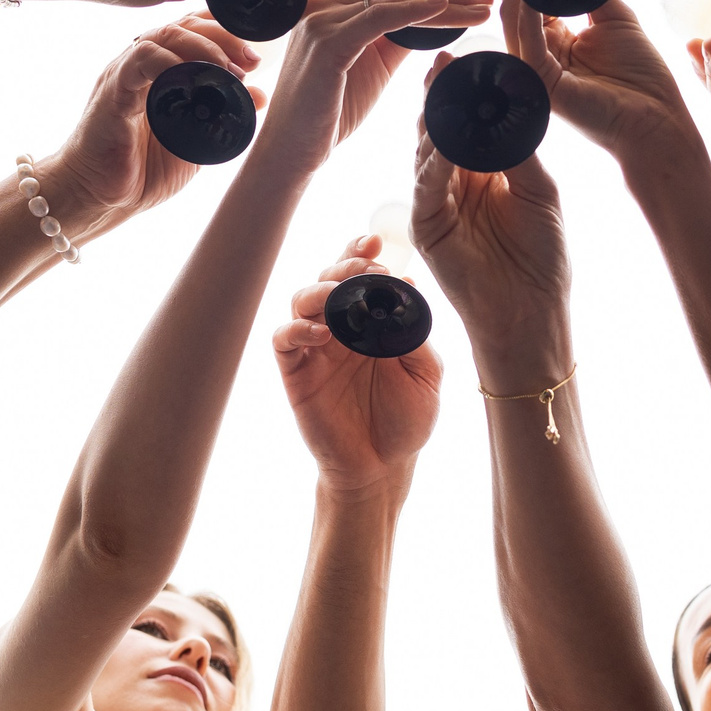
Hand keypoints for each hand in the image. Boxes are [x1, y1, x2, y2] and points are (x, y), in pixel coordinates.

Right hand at [40, 16, 264, 231]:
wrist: (100, 197)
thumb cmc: (143, 167)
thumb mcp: (197, 139)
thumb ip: (225, 115)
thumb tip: (261, 96)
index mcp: (162, 68)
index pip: (194, 29)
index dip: (226, 30)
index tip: (255, 53)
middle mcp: (143, 63)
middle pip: (184, 24)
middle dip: (223, 36)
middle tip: (250, 60)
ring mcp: (125, 72)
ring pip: (164, 34)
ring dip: (202, 47)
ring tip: (228, 71)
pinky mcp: (113, 90)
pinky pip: (140, 60)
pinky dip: (169, 63)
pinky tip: (193, 80)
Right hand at [250, 0, 494, 180]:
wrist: (292, 151)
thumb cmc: (330, 112)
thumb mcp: (372, 65)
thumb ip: (396, 37)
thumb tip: (436, 18)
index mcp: (329, 2)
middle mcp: (320, 1)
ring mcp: (320, 18)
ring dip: (444, 2)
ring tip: (480, 8)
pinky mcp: (326, 41)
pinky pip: (378, 17)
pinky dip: (414, 11)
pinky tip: (443, 8)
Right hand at [271, 236, 440, 498]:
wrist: (383, 468)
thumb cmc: (407, 420)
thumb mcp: (426, 372)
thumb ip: (415, 332)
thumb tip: (408, 289)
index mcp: (372, 319)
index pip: (361, 274)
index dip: (363, 251)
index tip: (377, 241)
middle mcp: (341, 326)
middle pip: (328, 277)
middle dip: (343, 264)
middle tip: (363, 267)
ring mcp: (316, 348)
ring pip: (301, 299)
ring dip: (319, 290)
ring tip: (340, 296)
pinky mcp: (296, 372)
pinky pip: (284, 338)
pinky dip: (297, 328)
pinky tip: (321, 332)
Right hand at [411, 56, 571, 350]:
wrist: (532, 311)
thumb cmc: (543, 256)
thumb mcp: (538, 191)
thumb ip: (517, 150)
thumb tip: (508, 102)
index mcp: (485, 170)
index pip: (471, 122)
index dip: (470, 93)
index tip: (473, 58)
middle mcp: (457, 181)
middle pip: (443, 129)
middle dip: (442, 97)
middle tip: (444, 61)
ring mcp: (437, 203)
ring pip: (429, 152)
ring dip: (435, 122)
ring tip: (440, 88)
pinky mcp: (425, 227)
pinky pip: (426, 187)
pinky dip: (434, 163)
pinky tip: (442, 141)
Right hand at [501, 0, 704, 165]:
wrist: (657, 118)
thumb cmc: (642, 78)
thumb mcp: (615, 19)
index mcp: (557, 43)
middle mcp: (541, 56)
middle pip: (517, 5)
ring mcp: (537, 72)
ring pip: (515, 21)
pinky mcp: (542, 85)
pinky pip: (527, 43)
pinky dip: (528, 12)